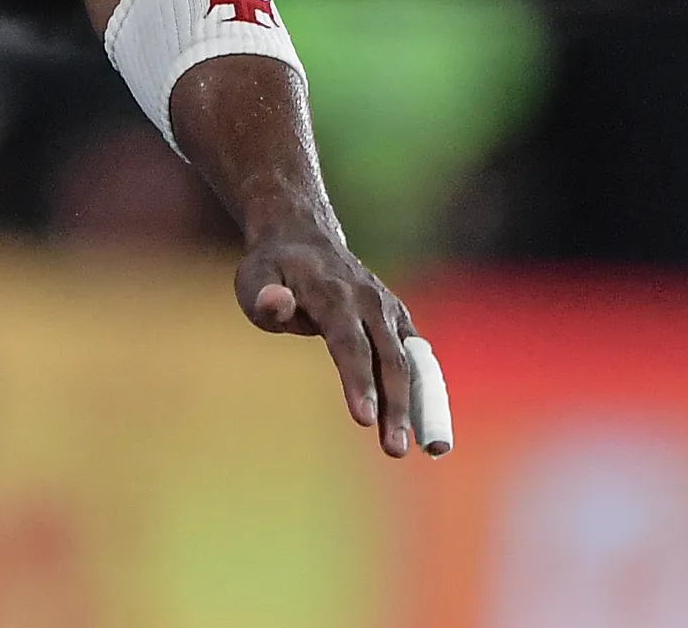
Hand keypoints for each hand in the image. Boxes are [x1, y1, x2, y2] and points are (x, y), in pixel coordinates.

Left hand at [236, 224, 424, 457]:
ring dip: (424, 406)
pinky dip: (428, 393)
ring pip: (411, 363)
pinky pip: (418, 361)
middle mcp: (370, 301)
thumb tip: (278, 305)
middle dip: (395, 407)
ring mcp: (389, 310)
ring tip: (434, 448)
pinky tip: (429, 431)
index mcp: (333, 293)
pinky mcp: (399, 322)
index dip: (358, 381)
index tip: (364, 418)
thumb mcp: (253, 278)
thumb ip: (264, 298)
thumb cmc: (273, 269)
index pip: (349, 343)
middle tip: (394, 450)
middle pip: (388, 359)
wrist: (303, 237)